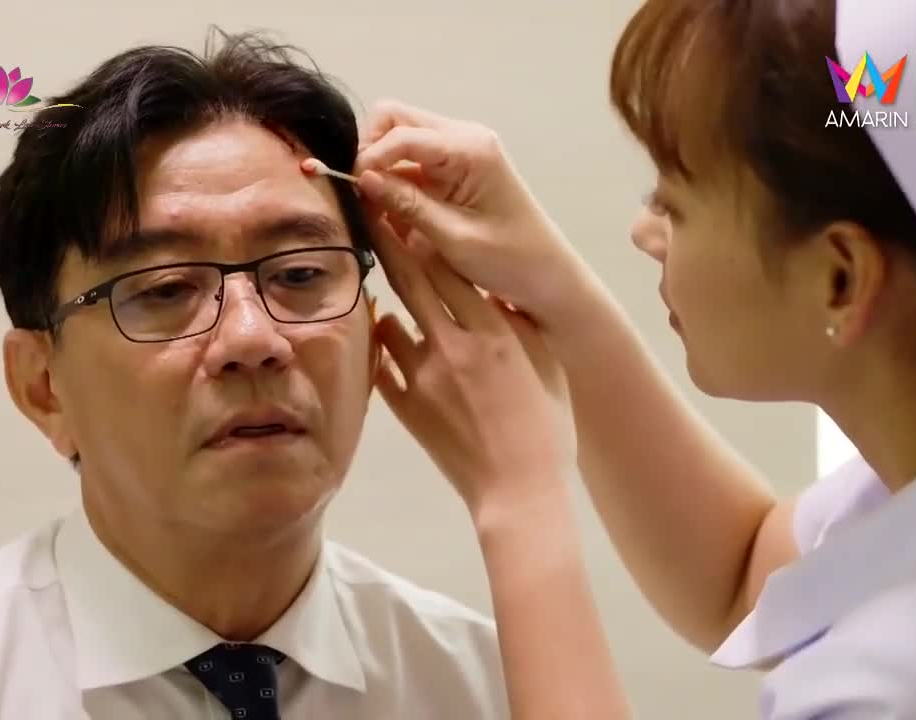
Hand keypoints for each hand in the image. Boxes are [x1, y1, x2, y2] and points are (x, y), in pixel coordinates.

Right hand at [354, 100, 586, 330]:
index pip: (401, 134)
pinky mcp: (454, 170)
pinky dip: (394, 183)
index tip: (350, 191)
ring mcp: (459, 151)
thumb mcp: (453, 238)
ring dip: (380, 169)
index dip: (368, 158)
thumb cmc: (509, 261)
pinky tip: (389, 215)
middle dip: (370, 152)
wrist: (547, 277)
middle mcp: (463, 138)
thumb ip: (407, 205)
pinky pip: (412, 163)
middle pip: (395, 120)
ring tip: (372, 210)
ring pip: (399, 139)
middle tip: (359, 195)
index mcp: (470, 149)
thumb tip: (361, 178)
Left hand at [364, 202, 574, 515]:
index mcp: (493, 333)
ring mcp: (422, 378)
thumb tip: (498, 289)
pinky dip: (381, 349)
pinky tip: (382, 337)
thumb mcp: (546, 366)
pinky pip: (381, 366)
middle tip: (368, 210)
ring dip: (384, 301)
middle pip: (410, 279)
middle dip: (388, 240)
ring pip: (388, 320)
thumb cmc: (546, 430)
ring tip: (375, 282)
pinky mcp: (404, 407)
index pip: (451, 267)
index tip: (411, 209)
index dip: (428, 234)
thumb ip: (520, 323)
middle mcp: (453, 347)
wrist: (519, 492)